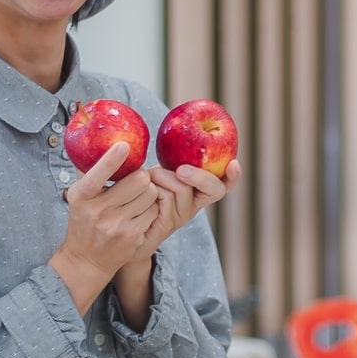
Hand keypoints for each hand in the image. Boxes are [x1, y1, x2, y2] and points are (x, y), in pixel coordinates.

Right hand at [50, 143, 159, 310]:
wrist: (86, 260)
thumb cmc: (84, 221)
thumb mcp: (78, 197)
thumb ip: (88, 172)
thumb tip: (97, 143)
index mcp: (82, 196)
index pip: (98, 174)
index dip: (113, 159)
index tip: (124, 146)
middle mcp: (98, 210)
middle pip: (139, 180)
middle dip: (142, 176)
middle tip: (137, 179)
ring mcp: (117, 225)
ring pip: (151, 194)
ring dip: (149, 192)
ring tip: (138, 196)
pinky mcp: (133, 236)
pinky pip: (154, 211)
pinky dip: (150, 208)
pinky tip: (140, 212)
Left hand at [124, 159, 241, 272]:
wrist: (122, 225)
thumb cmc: (140, 191)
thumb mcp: (158, 172)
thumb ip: (169, 161)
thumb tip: (176, 132)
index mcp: (197, 192)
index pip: (223, 184)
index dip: (233, 176)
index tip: (234, 163)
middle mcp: (194, 205)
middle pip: (214, 189)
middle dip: (201, 176)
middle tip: (182, 170)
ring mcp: (182, 216)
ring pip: (183, 188)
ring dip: (162, 176)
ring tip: (148, 177)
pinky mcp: (167, 223)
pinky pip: (165, 197)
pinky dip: (153, 187)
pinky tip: (141, 189)